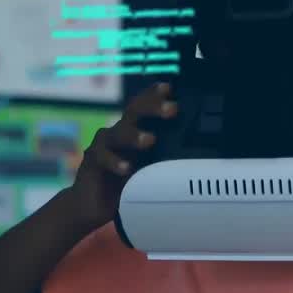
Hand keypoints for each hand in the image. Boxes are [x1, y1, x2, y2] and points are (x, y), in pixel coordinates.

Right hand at [67, 82, 176, 229]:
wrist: (92, 204)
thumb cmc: (126, 185)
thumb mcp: (150, 170)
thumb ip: (166, 161)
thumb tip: (200, 160)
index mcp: (134, 130)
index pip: (145, 105)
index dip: (155, 94)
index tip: (171, 88)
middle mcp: (119, 132)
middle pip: (133, 110)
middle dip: (152, 107)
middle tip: (172, 109)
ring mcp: (103, 145)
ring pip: (119, 133)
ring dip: (134, 135)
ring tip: (150, 140)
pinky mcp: (93, 161)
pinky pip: (103, 158)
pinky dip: (115, 162)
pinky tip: (126, 168)